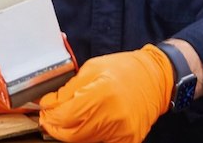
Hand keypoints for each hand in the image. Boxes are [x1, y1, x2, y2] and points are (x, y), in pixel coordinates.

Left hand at [38, 44, 171, 142]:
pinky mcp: (129, 139)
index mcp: (101, 93)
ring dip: (72, 132)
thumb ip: (68, 89)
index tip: (46, 110)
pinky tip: (90, 125)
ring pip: (83, 141)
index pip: (64, 116)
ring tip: (72, 118)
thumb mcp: (92, 69)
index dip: (50, 115)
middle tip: (52, 118)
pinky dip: (90, 138)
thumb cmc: (125, 70)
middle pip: (71, 134)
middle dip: (57, 127)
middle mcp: (112, 114)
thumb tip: (48, 104)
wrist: (156, 78)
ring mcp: (121, 131)